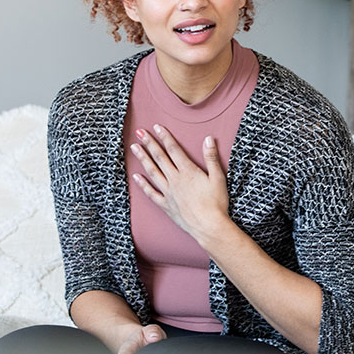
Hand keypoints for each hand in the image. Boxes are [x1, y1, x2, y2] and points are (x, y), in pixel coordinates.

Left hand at [130, 125, 229, 243]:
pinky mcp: (166, 205)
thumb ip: (211, 157)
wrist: (209, 227)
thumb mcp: (218, 178)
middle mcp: (175, 180)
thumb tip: (208, 139)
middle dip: (150, 144)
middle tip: (140, 133)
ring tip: (134, 148)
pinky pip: (151, 193)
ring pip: (152, 172)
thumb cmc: (216, 203)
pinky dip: (143, 184)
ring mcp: (169, 193)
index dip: (165, 137)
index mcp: (188, 171)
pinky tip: (136, 177)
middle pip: (160, 158)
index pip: (174, 149)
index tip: (156, 127)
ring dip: (143, 159)